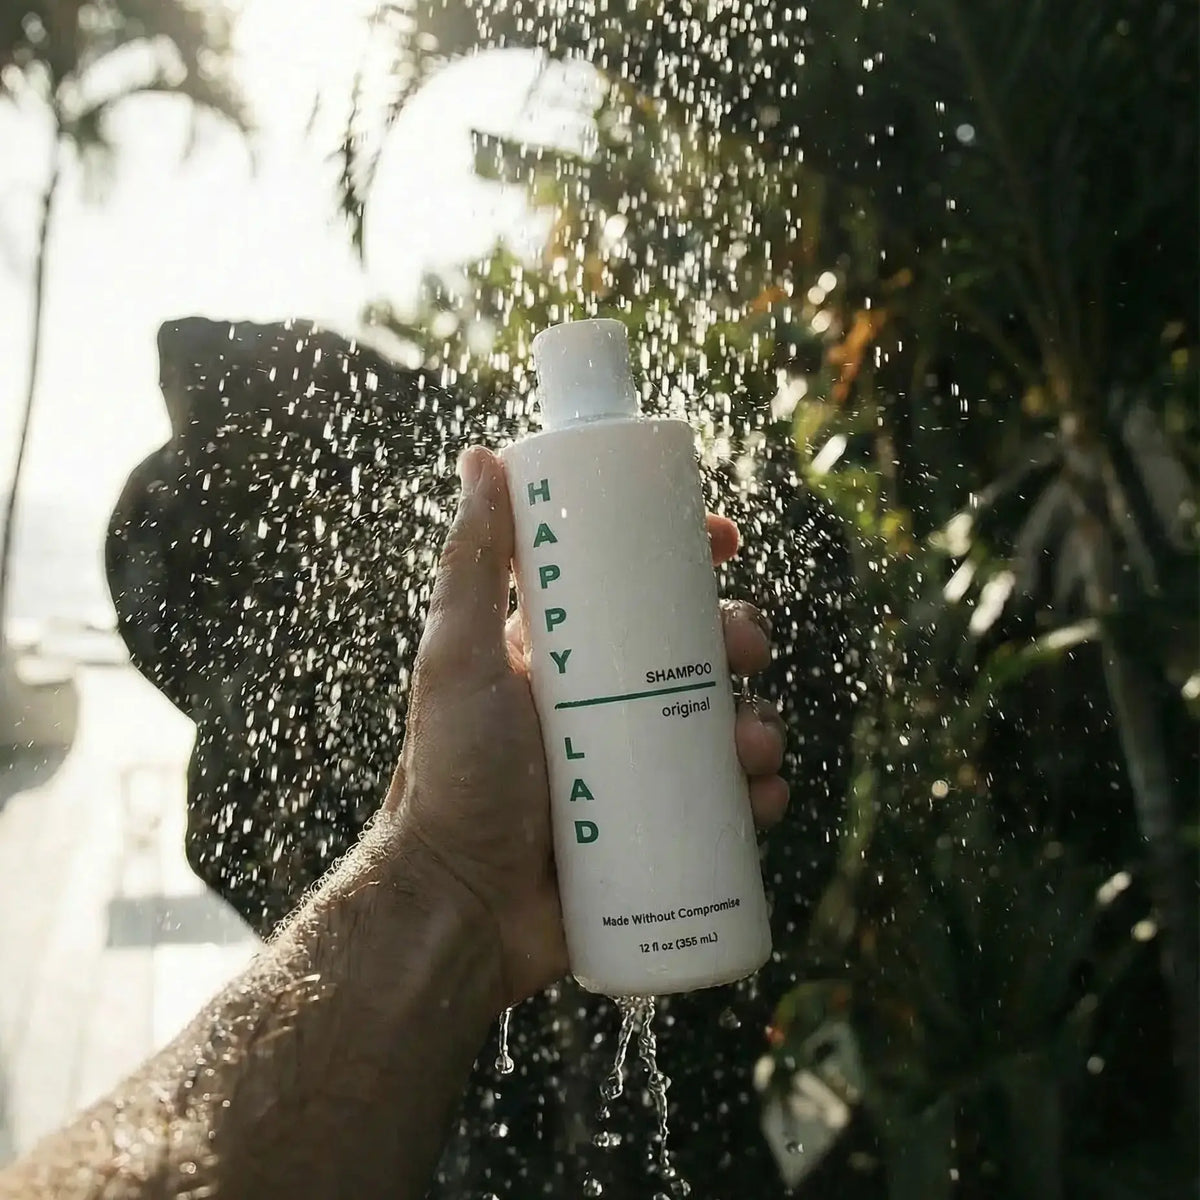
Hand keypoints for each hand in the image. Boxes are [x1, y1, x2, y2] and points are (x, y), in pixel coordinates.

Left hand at [382, 446, 787, 1008]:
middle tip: (748, 652)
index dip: (686, 557)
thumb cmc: (447, 778)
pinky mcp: (657, 833)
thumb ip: (470, 563)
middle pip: (694, 652)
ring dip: (759, 722)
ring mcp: (634, 770)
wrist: (458, 908)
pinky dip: (760, 796)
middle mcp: (604, 706)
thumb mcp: (457, 658)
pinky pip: (727, 806)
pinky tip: (765, 799)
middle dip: (739, 639)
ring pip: (722, 726)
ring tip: (754, 746)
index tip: (724, 538)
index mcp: (566, 656)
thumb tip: (481, 456)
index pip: (636, 588)